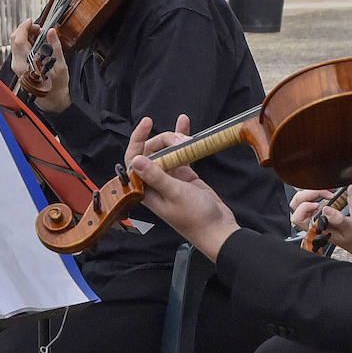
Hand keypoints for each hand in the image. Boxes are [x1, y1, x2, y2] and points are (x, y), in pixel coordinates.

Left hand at [10, 20, 70, 113]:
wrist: (51, 98)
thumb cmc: (56, 85)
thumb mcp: (60, 65)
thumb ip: (55, 47)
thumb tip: (51, 32)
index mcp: (27, 64)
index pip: (18, 40)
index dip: (24, 27)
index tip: (32, 21)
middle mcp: (18, 65)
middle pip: (14, 39)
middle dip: (25, 29)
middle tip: (38, 28)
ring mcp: (16, 66)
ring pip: (14, 44)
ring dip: (24, 35)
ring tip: (38, 35)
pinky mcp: (17, 66)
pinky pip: (17, 50)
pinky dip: (24, 42)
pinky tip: (35, 43)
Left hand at [126, 116, 240, 256]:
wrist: (218, 229)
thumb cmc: (196, 218)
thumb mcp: (175, 194)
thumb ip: (156, 176)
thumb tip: (136, 160)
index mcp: (146, 188)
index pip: (133, 159)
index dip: (137, 139)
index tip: (148, 123)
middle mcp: (155, 181)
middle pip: (151, 150)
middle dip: (164, 140)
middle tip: (180, 141)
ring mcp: (170, 177)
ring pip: (167, 150)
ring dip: (176, 140)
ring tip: (190, 141)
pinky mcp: (184, 174)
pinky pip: (181, 153)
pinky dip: (183, 140)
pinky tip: (185, 124)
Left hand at [290, 189, 351, 260]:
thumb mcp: (349, 230)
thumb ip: (338, 220)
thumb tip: (326, 209)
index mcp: (314, 230)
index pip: (297, 218)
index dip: (304, 208)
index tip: (318, 204)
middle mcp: (311, 223)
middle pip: (296, 205)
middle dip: (308, 194)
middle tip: (324, 192)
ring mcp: (313, 216)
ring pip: (301, 200)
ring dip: (312, 192)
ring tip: (327, 191)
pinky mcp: (318, 211)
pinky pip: (311, 198)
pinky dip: (317, 192)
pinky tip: (327, 192)